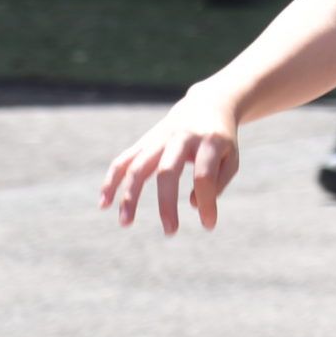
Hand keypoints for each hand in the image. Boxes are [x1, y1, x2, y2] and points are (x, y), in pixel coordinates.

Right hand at [100, 91, 243, 235]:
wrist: (207, 104)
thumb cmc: (220, 139)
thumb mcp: (231, 157)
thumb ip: (217, 183)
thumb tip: (193, 205)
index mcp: (209, 140)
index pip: (204, 176)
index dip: (207, 203)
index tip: (209, 224)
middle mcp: (181, 137)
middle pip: (167, 171)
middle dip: (166, 204)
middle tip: (171, 232)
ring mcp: (159, 138)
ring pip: (139, 166)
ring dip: (129, 196)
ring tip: (125, 223)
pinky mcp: (145, 141)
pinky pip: (123, 160)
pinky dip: (111, 181)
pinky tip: (104, 204)